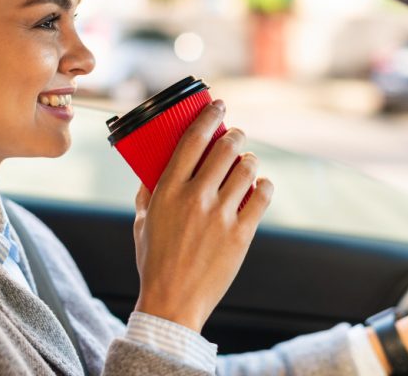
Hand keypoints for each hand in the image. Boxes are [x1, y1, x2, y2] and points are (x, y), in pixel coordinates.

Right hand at [132, 100, 273, 331]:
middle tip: (237, 135)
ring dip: (250, 160)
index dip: (209, 115)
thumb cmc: (153, 261)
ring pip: (247, 169)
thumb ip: (147, 193)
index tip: (219, 105)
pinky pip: (263, 197)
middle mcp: (195, 197)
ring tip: (248, 163)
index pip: (193, 139)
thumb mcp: (142, 222)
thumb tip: (152, 172)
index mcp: (167, 190)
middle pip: (225, 148)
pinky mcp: (241, 234)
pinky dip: (265, 187)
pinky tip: (262, 187)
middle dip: (235, 135)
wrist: (172, 302)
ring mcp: (220, 215)